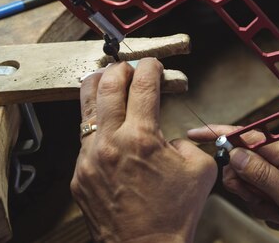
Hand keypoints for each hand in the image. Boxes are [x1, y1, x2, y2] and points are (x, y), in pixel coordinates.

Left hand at [71, 58, 216, 242]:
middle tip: (129, 68)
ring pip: (86, 108)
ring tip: (107, 81)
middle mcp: (110, 143)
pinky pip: (84, 140)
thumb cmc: (174, 214)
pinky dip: (98, 128)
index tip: (153, 64)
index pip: (143, 85)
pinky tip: (108, 129)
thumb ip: (187, 140)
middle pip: (107, 85)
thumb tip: (169, 135)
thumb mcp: (199, 169)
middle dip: (120, 69)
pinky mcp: (79, 175)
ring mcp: (89, 159)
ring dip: (99, 88)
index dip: (150, 67)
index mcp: (142, 138)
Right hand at [188, 125, 278, 233]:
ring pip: (252, 183)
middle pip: (243, 164)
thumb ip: (259, 173)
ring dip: (262, 203)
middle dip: (248, 188)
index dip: (217, 135)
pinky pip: (264, 194)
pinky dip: (271, 209)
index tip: (195, 135)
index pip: (242, 135)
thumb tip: (233, 153)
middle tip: (264, 202)